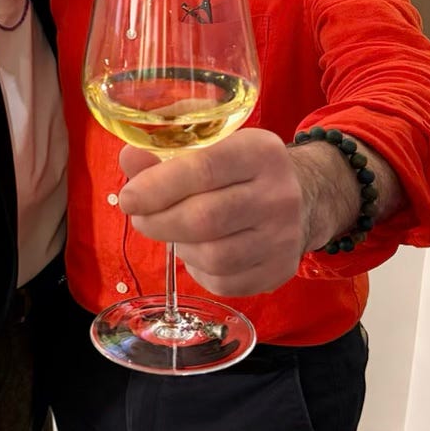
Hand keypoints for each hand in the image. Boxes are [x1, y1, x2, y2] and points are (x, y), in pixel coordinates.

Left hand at [117, 129, 305, 297]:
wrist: (301, 198)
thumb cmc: (239, 170)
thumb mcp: (210, 147)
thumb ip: (165, 152)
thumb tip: (129, 159)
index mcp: (260, 152)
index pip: (202, 169)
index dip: (157, 186)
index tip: (128, 198)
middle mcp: (279, 194)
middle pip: (204, 218)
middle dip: (158, 221)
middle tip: (140, 218)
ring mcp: (284, 237)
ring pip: (213, 256)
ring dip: (180, 246)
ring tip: (174, 232)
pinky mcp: (279, 271)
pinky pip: (223, 282)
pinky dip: (199, 270)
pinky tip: (198, 252)